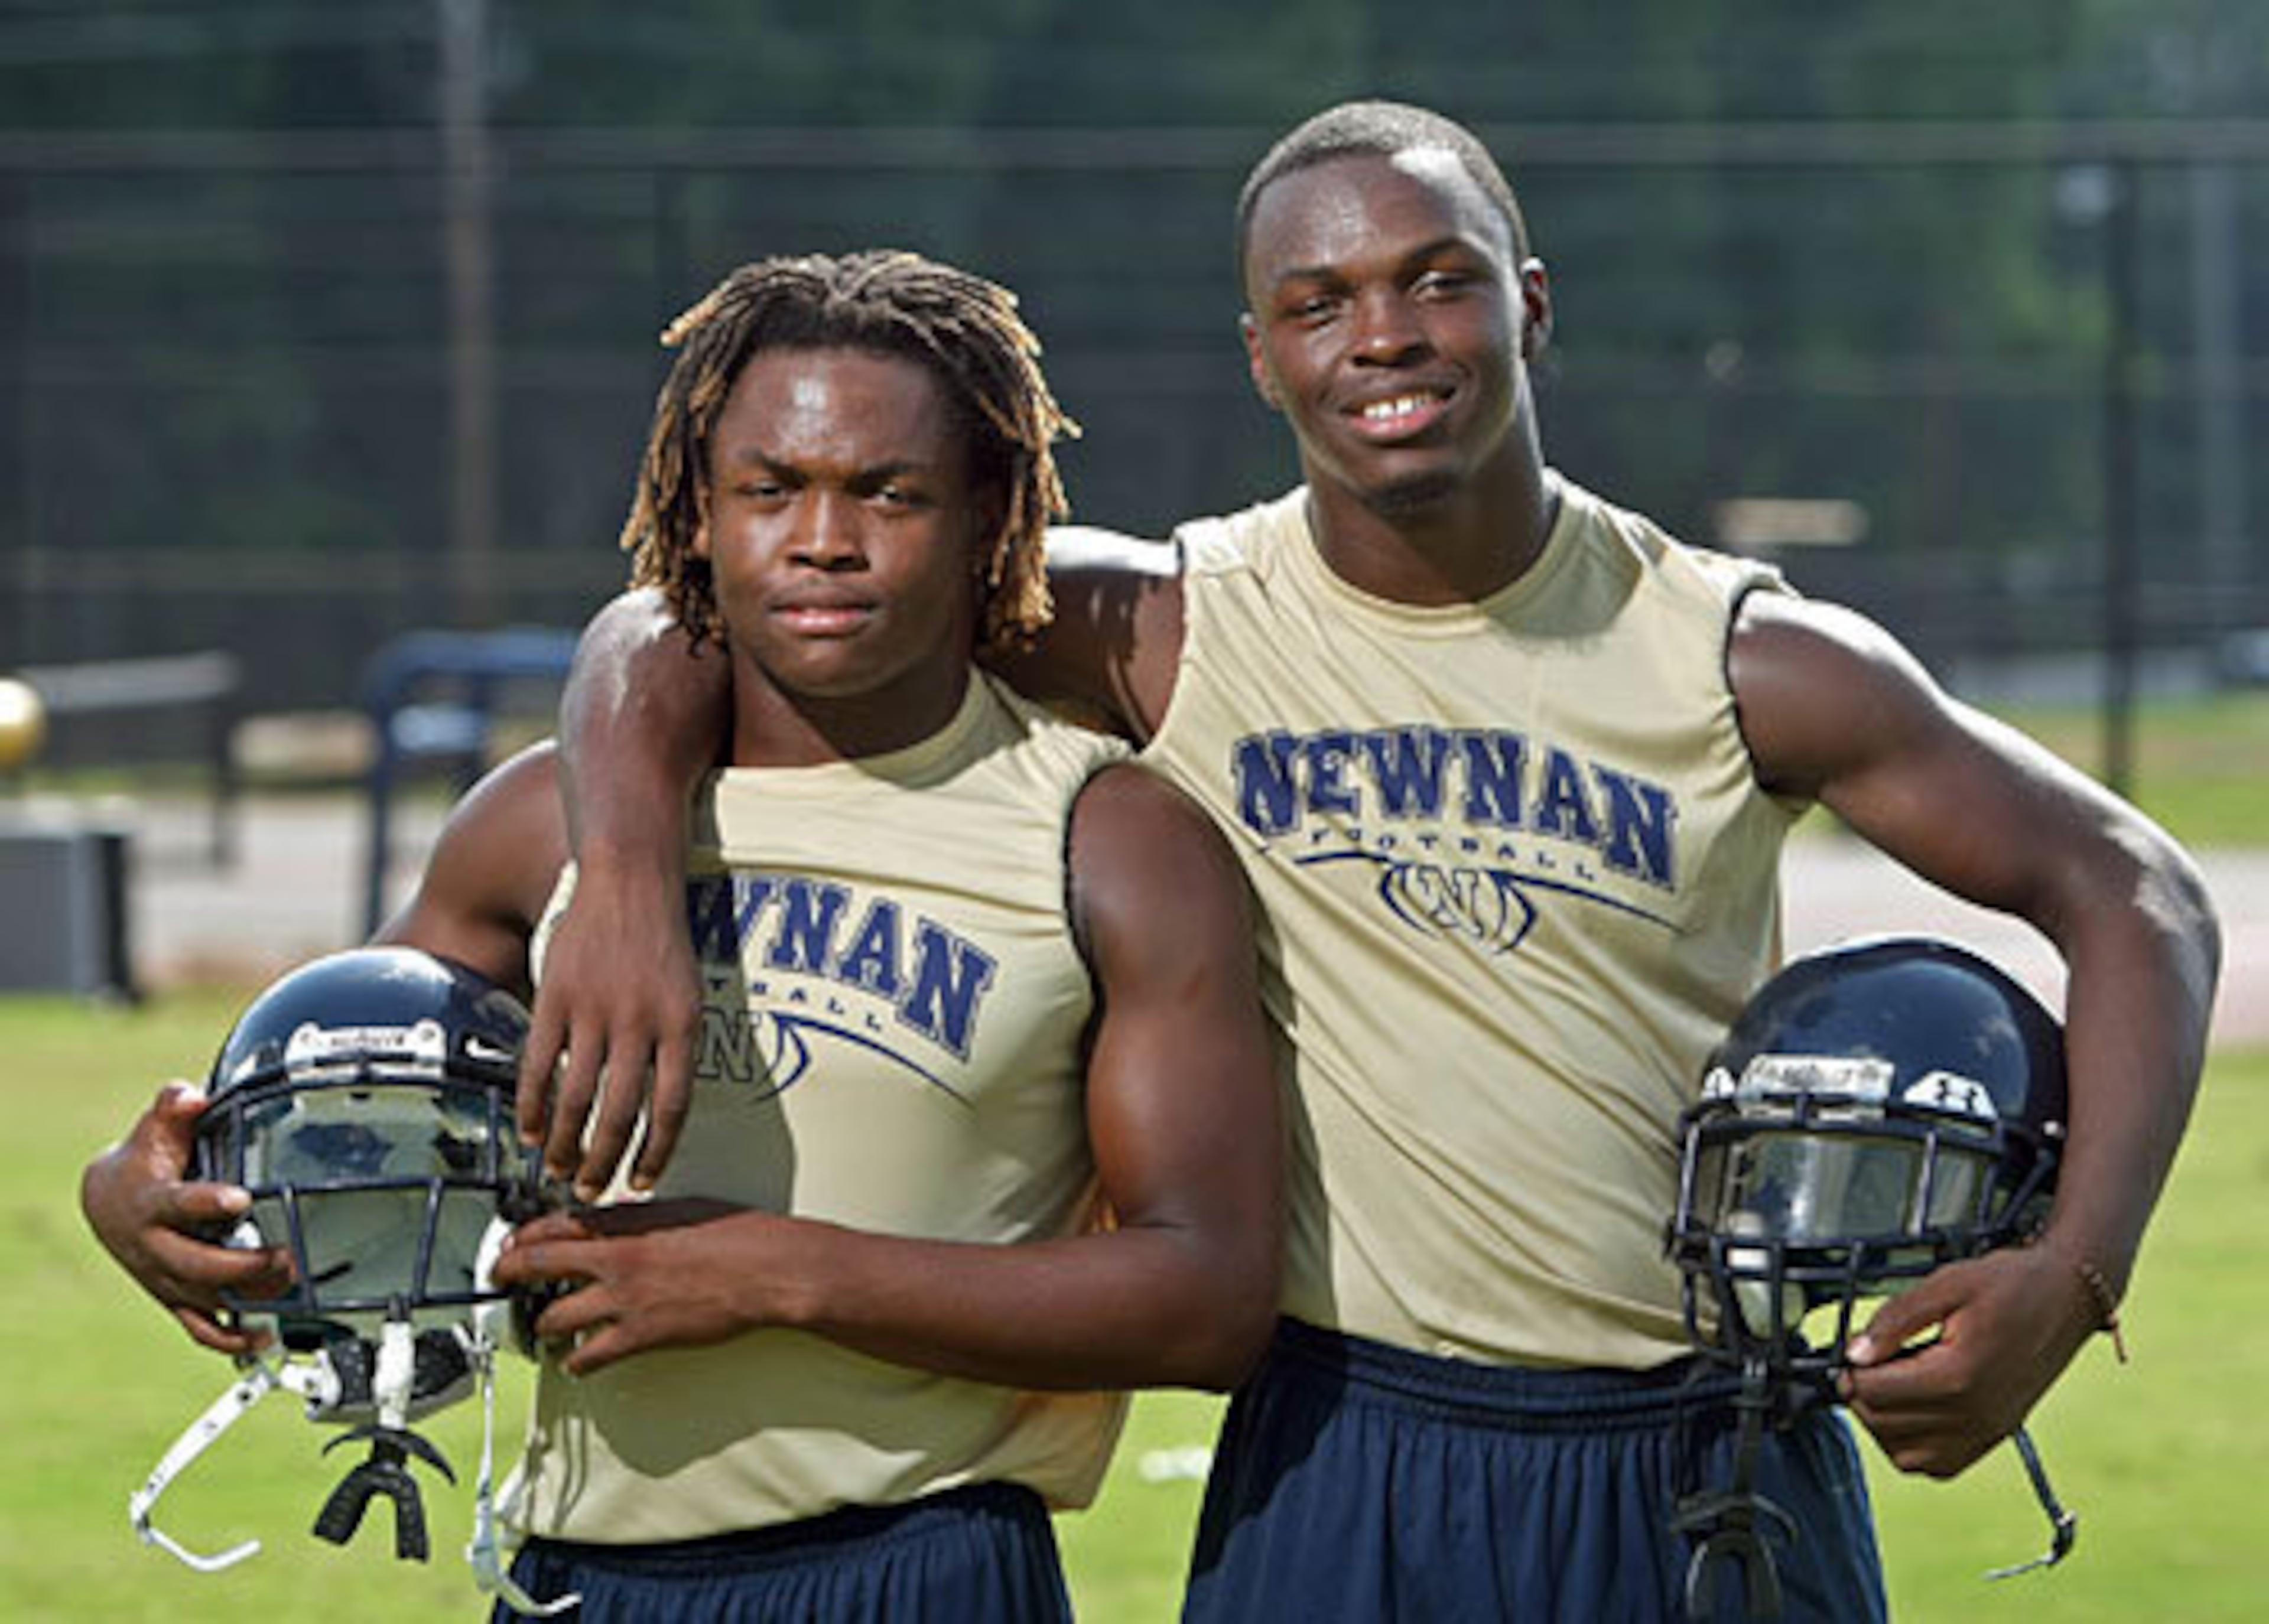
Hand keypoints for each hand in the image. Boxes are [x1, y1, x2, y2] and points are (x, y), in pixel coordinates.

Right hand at [79, 1082, 292, 1354]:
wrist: (111, 1201)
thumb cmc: (146, 1163)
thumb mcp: (158, 1129)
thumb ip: (174, 1109)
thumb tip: (188, 1096)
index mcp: (153, 1203)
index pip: (179, 1204)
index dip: (207, 1202)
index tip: (239, 1197)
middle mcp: (156, 1247)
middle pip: (195, 1265)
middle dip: (242, 1265)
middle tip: (283, 1256)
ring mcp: (165, 1277)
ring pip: (203, 1299)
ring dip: (247, 1299)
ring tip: (288, 1286)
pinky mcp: (175, 1297)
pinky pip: (200, 1328)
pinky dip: (230, 1338)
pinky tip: (264, 1335)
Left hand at [489, 1198, 753, 1375]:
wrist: (768, 1271)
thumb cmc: (740, 1236)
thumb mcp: (685, 1209)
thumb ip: (645, 1216)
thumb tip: (622, 1218)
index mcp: (629, 1223)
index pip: (556, 1224)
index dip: (525, 1235)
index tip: (513, 1243)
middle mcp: (616, 1259)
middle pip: (539, 1264)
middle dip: (509, 1274)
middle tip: (499, 1280)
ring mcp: (623, 1300)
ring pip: (554, 1316)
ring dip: (543, 1323)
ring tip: (541, 1327)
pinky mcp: (638, 1337)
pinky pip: (587, 1356)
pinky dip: (575, 1361)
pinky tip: (576, 1361)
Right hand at [517, 857, 701, 1201]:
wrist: (630, 877)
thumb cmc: (663, 942)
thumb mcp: (688, 994)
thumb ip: (676, 1048)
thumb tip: (663, 1112)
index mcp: (682, 1025)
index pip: (671, 1108)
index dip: (656, 1153)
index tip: (642, 1184)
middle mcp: (640, 1022)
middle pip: (620, 1113)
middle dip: (603, 1161)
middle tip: (590, 1190)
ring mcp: (593, 1010)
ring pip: (575, 1097)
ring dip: (563, 1143)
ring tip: (556, 1170)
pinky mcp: (555, 998)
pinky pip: (538, 1064)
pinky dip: (531, 1105)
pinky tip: (528, 1132)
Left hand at [1839, 1244, 2099, 1477]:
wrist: (2068, 1297)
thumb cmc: (2012, 1285)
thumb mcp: (1945, 1284)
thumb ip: (1894, 1321)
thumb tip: (1855, 1354)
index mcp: (1958, 1377)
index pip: (1873, 1394)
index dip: (1850, 1370)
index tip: (1852, 1349)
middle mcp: (1974, 1416)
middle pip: (1883, 1424)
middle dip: (1863, 1393)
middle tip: (1870, 1360)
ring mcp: (1987, 1432)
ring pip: (1905, 1455)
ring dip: (1884, 1422)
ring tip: (1892, 1381)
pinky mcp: (1995, 1437)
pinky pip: (1938, 1465)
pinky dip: (1914, 1444)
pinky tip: (1914, 1406)